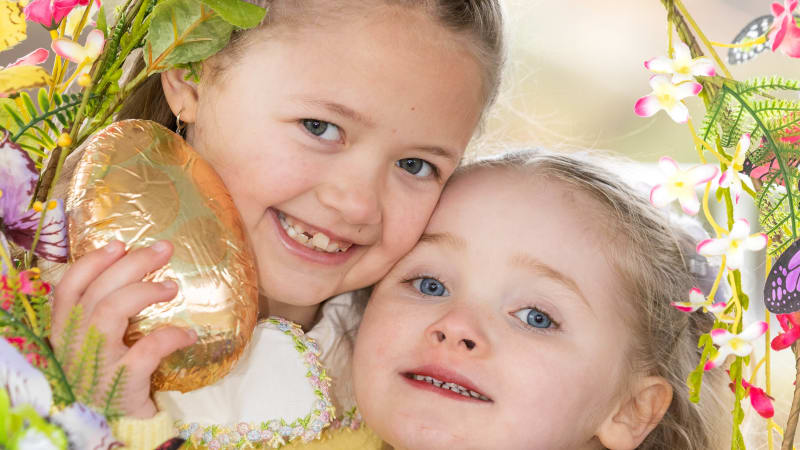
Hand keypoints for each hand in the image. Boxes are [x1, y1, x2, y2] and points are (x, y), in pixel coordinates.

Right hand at [51, 240, 195, 417]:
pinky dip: (171, 336)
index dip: (93, 261)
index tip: (120, 244)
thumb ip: (102, 310)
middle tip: (164, 249)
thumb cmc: (107, 373)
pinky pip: (147, 349)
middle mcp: (74, 342)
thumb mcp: (94, 341)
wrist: (112, 422)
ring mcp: (95, 362)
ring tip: (172, 287)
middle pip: (98, 291)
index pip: (69, 286)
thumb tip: (133, 265)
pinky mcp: (121, 382)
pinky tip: (189, 334)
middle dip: (133, 264)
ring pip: (111, 311)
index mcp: (65, 329)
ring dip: (144, 291)